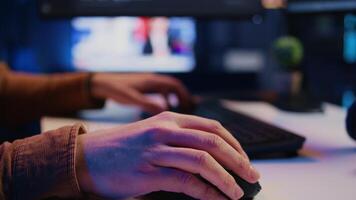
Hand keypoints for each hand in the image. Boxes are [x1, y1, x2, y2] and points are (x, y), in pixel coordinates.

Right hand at [76, 112, 259, 199]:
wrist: (87, 157)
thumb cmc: (121, 147)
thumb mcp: (152, 134)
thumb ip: (179, 141)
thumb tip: (211, 161)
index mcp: (169, 120)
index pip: (212, 127)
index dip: (234, 144)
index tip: (244, 158)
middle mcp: (165, 131)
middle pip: (213, 141)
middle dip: (238, 160)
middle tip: (252, 175)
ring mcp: (156, 150)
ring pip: (203, 161)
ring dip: (226, 179)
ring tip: (238, 192)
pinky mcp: (148, 172)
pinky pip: (186, 182)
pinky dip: (206, 192)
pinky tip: (216, 199)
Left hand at [90, 73, 193, 113]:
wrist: (100, 84)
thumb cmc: (115, 90)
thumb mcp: (132, 99)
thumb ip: (148, 104)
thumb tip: (165, 112)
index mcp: (152, 81)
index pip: (175, 85)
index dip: (184, 96)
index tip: (188, 108)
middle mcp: (152, 80)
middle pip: (174, 86)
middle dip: (182, 97)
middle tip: (186, 111)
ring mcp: (148, 83)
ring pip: (167, 89)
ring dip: (174, 98)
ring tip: (177, 111)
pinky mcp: (142, 88)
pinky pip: (159, 91)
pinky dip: (165, 99)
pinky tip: (162, 109)